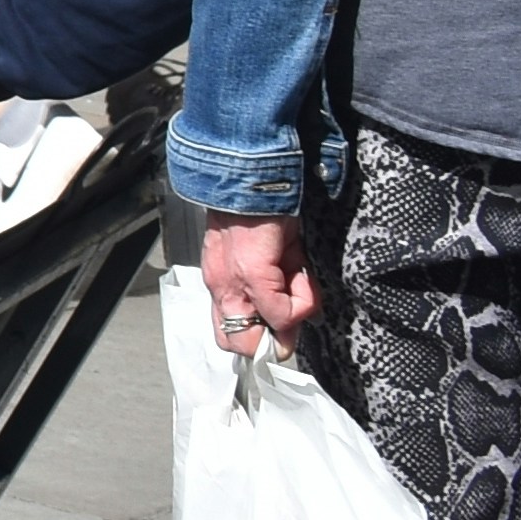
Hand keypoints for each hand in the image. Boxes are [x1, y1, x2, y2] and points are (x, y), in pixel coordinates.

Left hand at [198, 210, 317, 350]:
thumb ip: (275, 294)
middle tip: (294, 310)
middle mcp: (219, 287)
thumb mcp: (267, 259)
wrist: (253, 174)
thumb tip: (289, 333)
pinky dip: (300, 299)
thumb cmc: (261, 214)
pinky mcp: (251, 272)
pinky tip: (299, 267)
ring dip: (290, 316)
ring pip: (259, 335)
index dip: (260, 339)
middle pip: (238, 345)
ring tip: (296, 274)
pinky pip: (281, 309)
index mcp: (221, 283)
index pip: (230, 335)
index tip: (286, 325)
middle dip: (273, 337)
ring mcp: (231, 282)